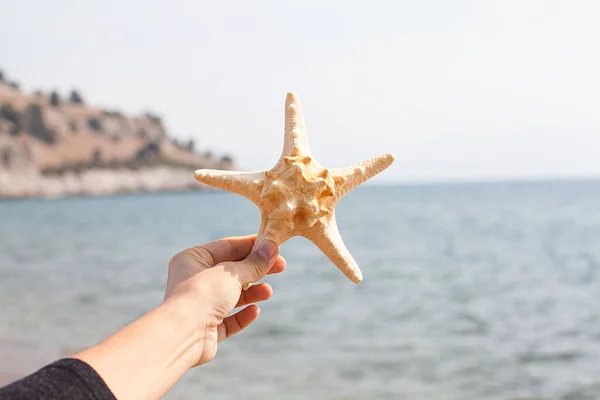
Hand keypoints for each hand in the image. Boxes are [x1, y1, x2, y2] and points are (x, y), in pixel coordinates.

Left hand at [164, 235, 284, 365]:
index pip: (227, 247)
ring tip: (268, 292)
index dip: (252, 245)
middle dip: (256, 270)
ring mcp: (200, 305)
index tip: (274, 244)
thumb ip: (254, 263)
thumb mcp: (232, 274)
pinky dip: (242, 315)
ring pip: (231, 296)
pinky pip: (228, 319)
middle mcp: (194, 280)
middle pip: (232, 272)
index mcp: (193, 259)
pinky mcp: (206, 328)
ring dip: (252, 292)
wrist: (183, 335)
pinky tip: (255, 311)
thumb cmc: (202, 295)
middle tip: (281, 266)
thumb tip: (272, 248)